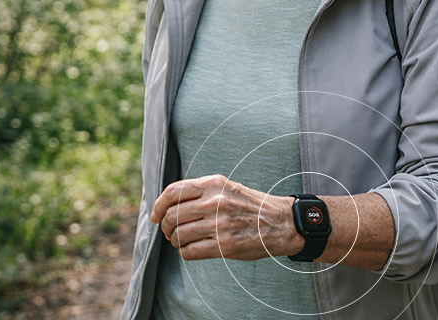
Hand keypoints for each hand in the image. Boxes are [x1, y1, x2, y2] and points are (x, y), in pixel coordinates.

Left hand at [149, 174, 298, 260]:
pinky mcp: (226, 245)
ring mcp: (220, 224)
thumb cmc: (251, 206)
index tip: (155, 216)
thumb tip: (168, 204)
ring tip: (180, 242)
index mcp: (214, 184)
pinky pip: (191, 251)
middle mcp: (216, 201)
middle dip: (165, 227)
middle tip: (168, 232)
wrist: (282, 222)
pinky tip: (190, 250)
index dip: (158, 206)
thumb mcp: (227, 188)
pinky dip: (184, 252)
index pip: (172, 192)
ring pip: (179, 234)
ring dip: (175, 241)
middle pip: (172, 215)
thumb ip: (201, 192)